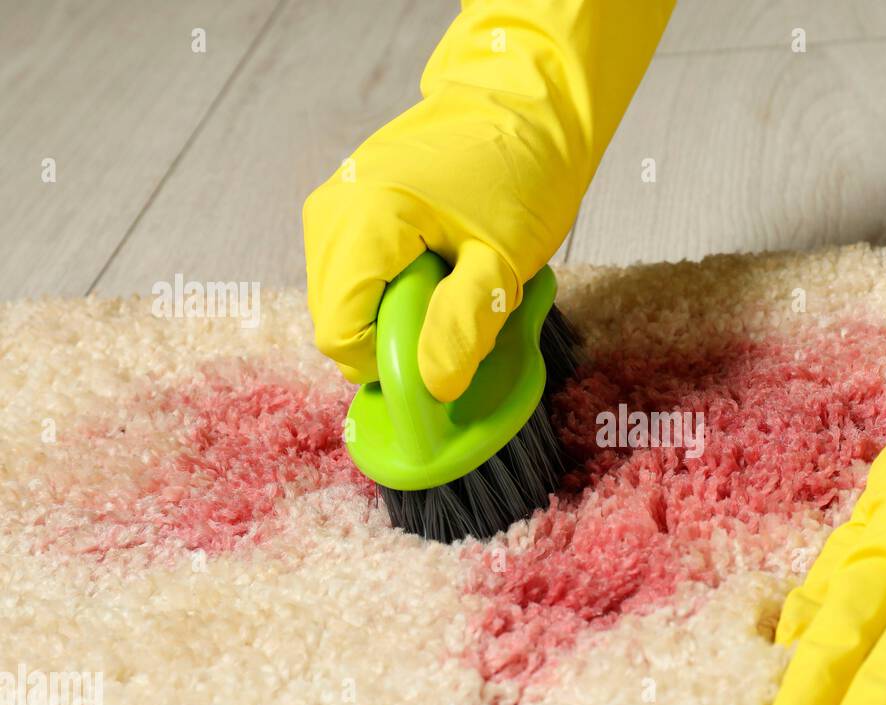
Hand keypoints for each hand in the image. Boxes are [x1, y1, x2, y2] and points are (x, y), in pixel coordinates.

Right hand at [303, 0, 671, 401]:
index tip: (443, 346)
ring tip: (451, 276)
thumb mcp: (503, 260)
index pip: (339, 335)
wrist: (524, 105)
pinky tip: (437, 263)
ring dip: (397, 312)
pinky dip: (395, 289)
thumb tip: (434, 386)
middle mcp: (330, 215)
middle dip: (395, 336)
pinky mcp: (347, 211)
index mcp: (363, 222)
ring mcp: (333, 209)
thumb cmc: (521, 172)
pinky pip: (357, 278)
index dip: (388, 361)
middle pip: (337, 322)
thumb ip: (463, 325)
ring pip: (345, 304)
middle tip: (457, 304)